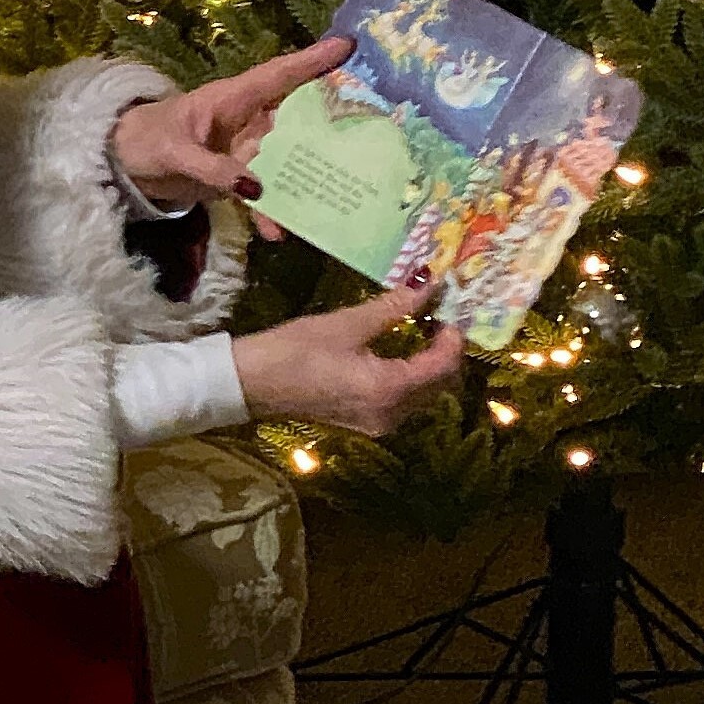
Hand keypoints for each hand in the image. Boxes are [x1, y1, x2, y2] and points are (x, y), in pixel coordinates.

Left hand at [110, 38, 351, 235]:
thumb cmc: (146, 141)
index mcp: (233, 98)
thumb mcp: (173, 152)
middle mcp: (247, 120)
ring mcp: (246, 150)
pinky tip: (280, 232)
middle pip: (297, 117)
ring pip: (287, 158)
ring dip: (307, 176)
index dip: (312, 61)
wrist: (124, 168)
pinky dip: (271, 211)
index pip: (279, 75)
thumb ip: (213, 169)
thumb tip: (254, 188)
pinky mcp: (238, 178)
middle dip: (332, 120)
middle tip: (372, 124)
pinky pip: (263, 192)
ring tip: (336, 191)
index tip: (349, 46)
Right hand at [231, 283, 464, 438]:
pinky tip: (399, 353)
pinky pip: (404, 402)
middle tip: (437, 316)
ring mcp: (378, 423)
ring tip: (419, 330)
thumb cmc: (294, 350)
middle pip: (441, 385)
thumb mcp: (347, 323)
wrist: (250, 384)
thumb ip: (394, 306)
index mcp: (389, 390)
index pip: (444, 366)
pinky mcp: (365, 423)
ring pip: (425, 396)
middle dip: (446, 352)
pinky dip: (411, 378)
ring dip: (430, 365)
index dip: (454, 336)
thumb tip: (429, 280)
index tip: (448, 306)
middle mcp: (391, 415)